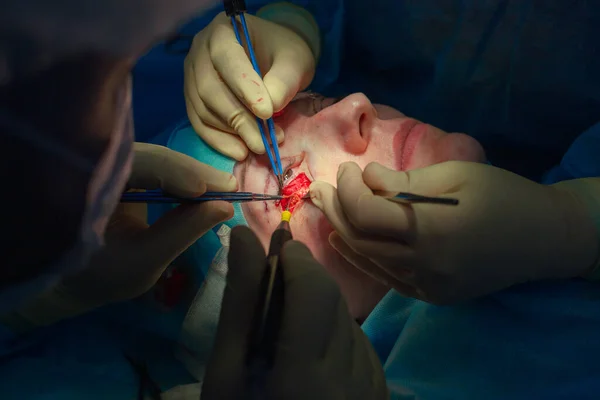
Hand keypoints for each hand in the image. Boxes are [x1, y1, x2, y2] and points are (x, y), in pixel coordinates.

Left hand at [2, 143, 236, 330]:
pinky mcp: (121, 168)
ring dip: (189, 175)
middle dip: (190, 172)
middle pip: (151, 156)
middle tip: (228, 189)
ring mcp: (108, 162)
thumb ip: (182, 232)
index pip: (137, 163)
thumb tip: (225, 206)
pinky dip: (179, 178)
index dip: (176, 172)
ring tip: (221, 190)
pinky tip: (200, 190)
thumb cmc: (100, 275)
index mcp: (85, 182)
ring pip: (156, 159)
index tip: (214, 191)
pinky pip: (155, 166)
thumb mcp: (144, 262)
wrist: (68, 276)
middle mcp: (94, 161)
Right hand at [184, 11, 314, 159]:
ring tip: (259, 146)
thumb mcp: (294, 62)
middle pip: (210, 89)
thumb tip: (269, 108)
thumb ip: (284, 81)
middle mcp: (199, 52)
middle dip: (239, 119)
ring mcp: (192, 76)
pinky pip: (199, 123)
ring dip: (231, 133)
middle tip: (263, 142)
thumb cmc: (283, 55)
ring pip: (204, 109)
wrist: (272, 58)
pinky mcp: (193, 99)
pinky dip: (219, 141)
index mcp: (222, 31)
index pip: (227, 59)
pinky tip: (240, 152)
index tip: (267, 112)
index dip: (244, 88)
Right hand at [202, 226, 387, 399]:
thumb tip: (243, 237)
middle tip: (274, 278)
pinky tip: (310, 353)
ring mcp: (372, 388)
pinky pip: (359, 344)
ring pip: (346, 320)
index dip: (294, 260)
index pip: (314, 290)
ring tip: (286, 327)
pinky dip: (333, 334)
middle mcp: (352, 380)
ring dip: (317, 308)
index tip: (274, 249)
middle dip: (303, 280)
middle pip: (332, 301)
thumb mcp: (226, 371)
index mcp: (305, 376)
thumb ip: (240, 302)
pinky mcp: (379, 393)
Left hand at [308, 161, 597, 304]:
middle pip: (359, 239)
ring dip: (343, 233)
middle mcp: (423, 266)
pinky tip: (346, 241)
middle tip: (322, 189)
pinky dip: (363, 257)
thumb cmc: (501, 195)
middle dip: (336, 210)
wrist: (542, 238)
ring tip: (327, 209)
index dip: (348, 189)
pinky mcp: (431, 295)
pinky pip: (386, 277)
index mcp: (431, 231)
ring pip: (368, 261)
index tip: (347, 169)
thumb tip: (364, 179)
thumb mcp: (454, 175)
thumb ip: (403, 182)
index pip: (366, 214)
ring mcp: (427, 286)